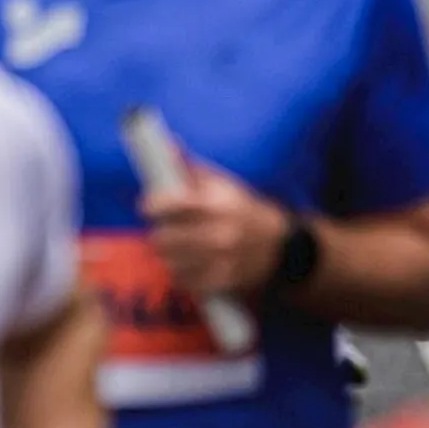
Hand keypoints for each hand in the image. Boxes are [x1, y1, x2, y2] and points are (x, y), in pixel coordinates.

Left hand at [142, 159, 289, 298]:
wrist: (282, 246)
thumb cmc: (243, 209)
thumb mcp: (223, 184)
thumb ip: (191, 167)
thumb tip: (167, 144)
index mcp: (217, 205)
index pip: (171, 205)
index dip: (151, 206)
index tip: (146, 208)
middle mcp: (220, 233)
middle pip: (165, 238)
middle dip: (158, 233)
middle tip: (162, 231)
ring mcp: (224, 261)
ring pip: (172, 262)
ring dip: (167, 256)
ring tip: (172, 249)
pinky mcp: (226, 282)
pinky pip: (188, 283)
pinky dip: (181, 275)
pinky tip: (185, 266)